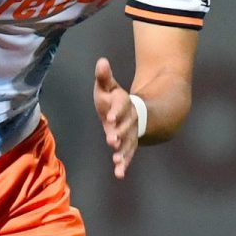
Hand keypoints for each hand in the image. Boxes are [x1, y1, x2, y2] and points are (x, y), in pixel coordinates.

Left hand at [92, 56, 138, 179]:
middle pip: (125, 127)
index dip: (116, 111)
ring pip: (128, 143)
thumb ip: (104, 77)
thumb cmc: (114, 100)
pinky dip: (123, 164)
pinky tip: (119, 174)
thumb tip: (101, 61)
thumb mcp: (109, 87)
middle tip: (112, 140)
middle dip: (119, 133)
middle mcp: (129, 120)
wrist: (134, 114)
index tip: (110, 117)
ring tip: (117, 159)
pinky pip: (127, 156)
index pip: (121, 106)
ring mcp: (130, 134)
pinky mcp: (128, 146)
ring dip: (123, 151)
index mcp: (123, 104)